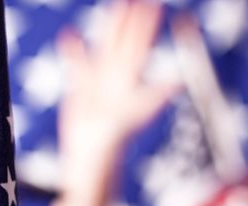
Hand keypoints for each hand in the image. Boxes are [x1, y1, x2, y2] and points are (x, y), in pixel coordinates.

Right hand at [57, 1, 179, 157]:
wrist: (93, 148)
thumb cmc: (116, 135)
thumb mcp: (138, 111)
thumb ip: (156, 93)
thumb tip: (179, 81)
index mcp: (130, 77)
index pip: (139, 45)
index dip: (146, 25)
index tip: (153, 5)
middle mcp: (117, 75)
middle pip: (125, 41)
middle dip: (131, 20)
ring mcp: (100, 79)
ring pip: (106, 46)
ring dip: (110, 26)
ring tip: (116, 5)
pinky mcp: (82, 86)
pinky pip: (78, 63)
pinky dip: (73, 50)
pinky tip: (68, 35)